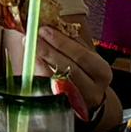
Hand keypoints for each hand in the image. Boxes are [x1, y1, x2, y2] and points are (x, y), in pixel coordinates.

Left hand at [30, 0, 114, 118]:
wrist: (89, 98)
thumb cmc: (85, 72)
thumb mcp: (86, 57)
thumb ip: (72, 42)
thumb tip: (51, 22)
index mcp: (101, 72)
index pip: (82, 55)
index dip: (62, 42)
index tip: (44, 29)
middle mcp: (93, 89)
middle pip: (69, 69)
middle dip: (48, 51)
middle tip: (32, 37)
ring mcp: (78, 102)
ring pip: (57, 81)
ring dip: (40, 62)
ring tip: (29, 47)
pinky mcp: (65, 109)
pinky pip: (49, 91)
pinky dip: (39, 75)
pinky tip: (32, 62)